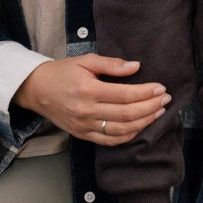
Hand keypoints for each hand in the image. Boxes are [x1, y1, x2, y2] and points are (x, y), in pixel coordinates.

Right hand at [14, 53, 168, 145]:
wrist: (37, 90)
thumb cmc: (62, 72)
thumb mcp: (85, 61)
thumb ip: (111, 64)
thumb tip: (136, 66)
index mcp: (88, 89)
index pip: (125, 94)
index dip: (146, 92)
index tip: (161, 88)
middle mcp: (86, 111)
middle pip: (127, 114)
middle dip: (151, 107)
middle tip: (165, 99)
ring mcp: (84, 126)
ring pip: (121, 131)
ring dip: (144, 123)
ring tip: (158, 112)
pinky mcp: (82, 135)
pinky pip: (109, 141)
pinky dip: (128, 137)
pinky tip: (141, 127)